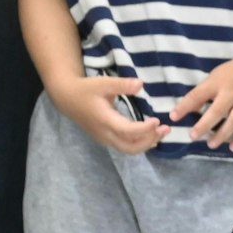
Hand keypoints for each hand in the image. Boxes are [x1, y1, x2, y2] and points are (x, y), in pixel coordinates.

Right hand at [49, 75, 168, 153]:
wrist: (67, 98)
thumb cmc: (86, 89)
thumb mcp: (103, 83)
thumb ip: (122, 84)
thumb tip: (141, 84)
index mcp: (104, 120)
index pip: (127, 131)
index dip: (144, 129)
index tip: (157, 120)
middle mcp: (105, 134)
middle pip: (130, 147)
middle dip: (149, 140)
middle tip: (165, 129)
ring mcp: (105, 139)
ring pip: (128, 149)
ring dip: (146, 143)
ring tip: (161, 131)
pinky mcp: (106, 139)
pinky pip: (125, 146)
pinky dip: (140, 143)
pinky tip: (150, 134)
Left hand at [170, 50, 232, 151]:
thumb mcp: (215, 76)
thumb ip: (203, 93)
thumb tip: (188, 109)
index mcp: (218, 82)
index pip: (198, 95)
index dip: (185, 106)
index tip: (173, 117)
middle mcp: (232, 92)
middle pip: (218, 111)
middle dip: (205, 124)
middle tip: (193, 136)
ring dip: (222, 134)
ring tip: (211, 144)